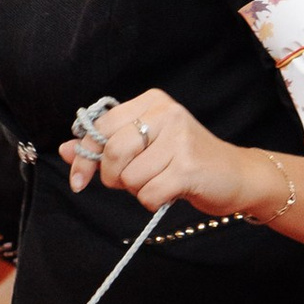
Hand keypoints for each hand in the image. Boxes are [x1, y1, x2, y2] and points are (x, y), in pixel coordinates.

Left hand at [62, 89, 268, 218]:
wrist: (237, 176)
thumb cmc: (186, 160)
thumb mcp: (145, 146)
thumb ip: (106, 145)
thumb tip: (66, 150)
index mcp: (152, 102)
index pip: (101, 127)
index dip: (84, 156)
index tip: (78, 179)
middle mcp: (166, 113)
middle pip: (112, 152)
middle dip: (114, 177)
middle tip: (132, 181)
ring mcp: (179, 139)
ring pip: (129, 178)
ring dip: (138, 190)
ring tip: (161, 181)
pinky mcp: (188, 167)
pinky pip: (148, 194)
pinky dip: (153, 201)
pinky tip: (170, 192)